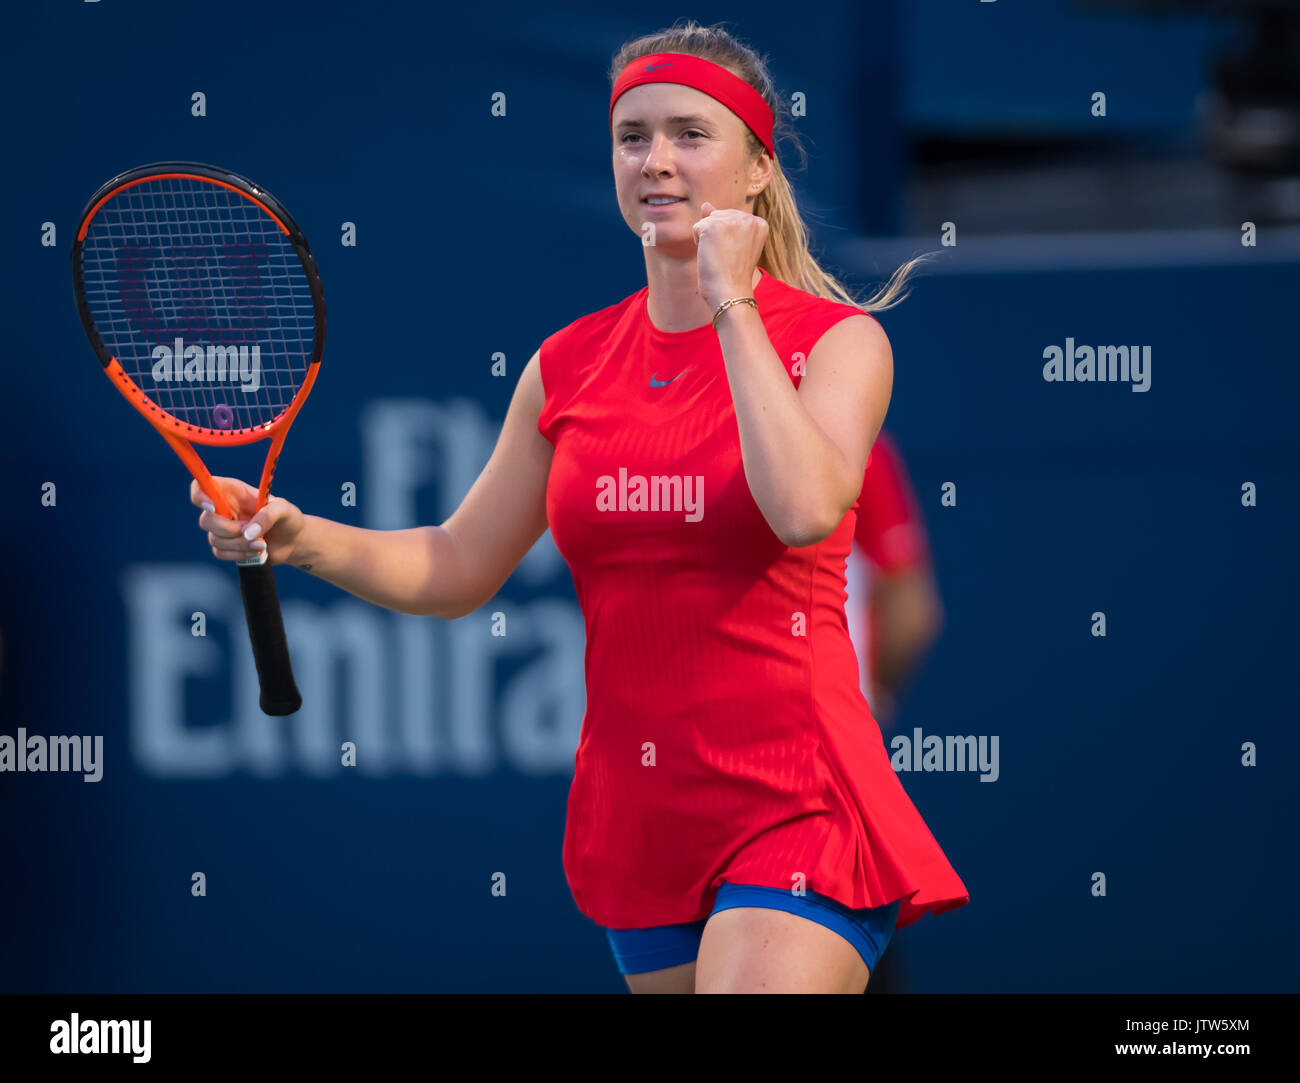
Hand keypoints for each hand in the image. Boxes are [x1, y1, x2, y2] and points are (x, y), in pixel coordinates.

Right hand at [190, 477, 304, 565]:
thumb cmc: (287, 518)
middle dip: (228, 530)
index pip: (201, 486)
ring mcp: (223, 528)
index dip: (199, 495)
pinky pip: (220, 553)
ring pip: (215, 539)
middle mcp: (224, 509)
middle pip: (205, 520)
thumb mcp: (284, 510)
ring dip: (240, 544)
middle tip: (251, 531)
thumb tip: (248, 532)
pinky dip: (239, 555)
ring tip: (262, 544)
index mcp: (233, 492)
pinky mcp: (226, 546)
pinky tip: (256, 552)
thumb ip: (267, 515)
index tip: (213, 507)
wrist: (293, 541)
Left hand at [692, 201, 767, 310]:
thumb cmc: (733, 275)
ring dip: (708, 240)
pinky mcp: (713, 225)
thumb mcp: (734, 245)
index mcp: (759, 223)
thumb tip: (705, 204)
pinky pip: (697, 228)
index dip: (729, 238)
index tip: (737, 255)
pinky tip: (711, 256)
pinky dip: (699, 244)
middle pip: (719, 217)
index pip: (732, 219)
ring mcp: (731, 220)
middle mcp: (748, 218)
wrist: (731, 293)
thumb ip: (722, 222)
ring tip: (720, 257)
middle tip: (727, 258)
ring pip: (707, 221)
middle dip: (717, 236)